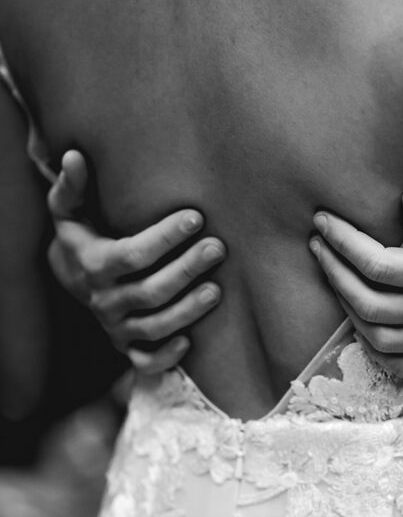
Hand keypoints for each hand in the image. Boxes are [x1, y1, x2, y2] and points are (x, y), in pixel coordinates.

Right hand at [47, 150, 225, 373]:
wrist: (71, 278)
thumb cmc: (82, 235)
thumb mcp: (69, 210)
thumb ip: (71, 186)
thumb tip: (74, 156)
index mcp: (95, 265)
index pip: (133, 254)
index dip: (165, 238)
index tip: (196, 217)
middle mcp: (106, 300)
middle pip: (151, 291)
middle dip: (187, 269)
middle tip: (219, 248)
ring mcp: (116, 326)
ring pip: (155, 326)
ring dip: (188, 311)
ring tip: (218, 290)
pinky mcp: (126, 345)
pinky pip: (145, 360)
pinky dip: (166, 357)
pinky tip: (190, 341)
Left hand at [309, 187, 402, 378]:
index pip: (379, 265)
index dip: (343, 242)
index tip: (322, 221)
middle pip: (368, 302)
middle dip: (333, 270)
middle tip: (317, 244)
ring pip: (375, 335)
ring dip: (345, 304)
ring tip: (331, 274)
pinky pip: (395, 364)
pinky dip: (369, 344)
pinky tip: (357, 317)